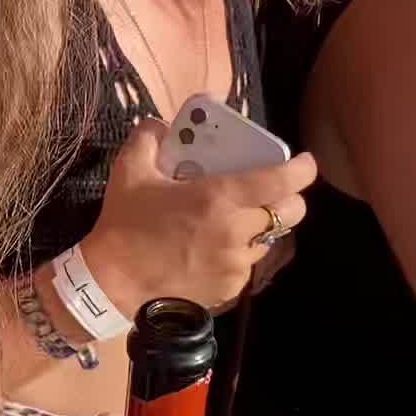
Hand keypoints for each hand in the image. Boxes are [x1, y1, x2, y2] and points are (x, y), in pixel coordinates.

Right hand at [82, 116, 315, 313]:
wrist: (112, 284)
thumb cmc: (124, 226)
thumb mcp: (129, 172)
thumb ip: (147, 138)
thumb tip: (161, 125)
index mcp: (220, 197)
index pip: (283, 180)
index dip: (302, 169)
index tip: (303, 162)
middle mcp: (237, 231)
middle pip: (291, 213)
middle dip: (289, 199)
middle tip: (270, 193)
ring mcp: (236, 264)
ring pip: (269, 240)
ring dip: (259, 228)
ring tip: (233, 223)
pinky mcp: (230, 289)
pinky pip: (247, 266)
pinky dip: (238, 254)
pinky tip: (212, 250)